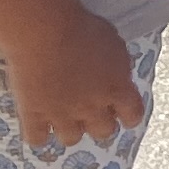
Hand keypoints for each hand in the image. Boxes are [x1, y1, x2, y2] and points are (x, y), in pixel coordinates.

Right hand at [8, 13, 143, 151]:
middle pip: (104, 132)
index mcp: (117, 89)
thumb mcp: (114, 44)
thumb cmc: (83, 29)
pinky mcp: (34, 116)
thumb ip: (119, 67)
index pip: (133, 115)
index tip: (121, 111)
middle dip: (99, 123)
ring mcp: (62, 115)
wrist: (46, 33)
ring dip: (69, 128)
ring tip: (61, 115)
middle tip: (89, 110)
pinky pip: (36, 139)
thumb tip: (119, 78)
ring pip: (71, 139)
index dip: (128, 115)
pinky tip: (36, 121)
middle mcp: (93, 108)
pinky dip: (37, 133)